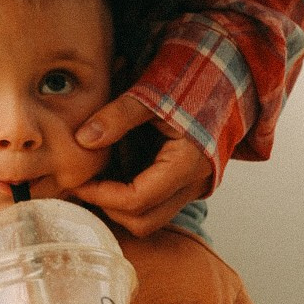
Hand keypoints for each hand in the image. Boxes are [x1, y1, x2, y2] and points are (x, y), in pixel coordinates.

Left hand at [72, 94, 213, 234]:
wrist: (225, 82)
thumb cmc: (192, 84)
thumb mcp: (152, 94)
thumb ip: (118, 115)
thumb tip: (83, 139)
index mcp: (187, 164)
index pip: (137, 200)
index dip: (101, 195)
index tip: (78, 181)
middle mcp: (193, 184)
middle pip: (143, 221)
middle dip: (109, 207)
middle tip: (84, 183)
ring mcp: (192, 187)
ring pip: (149, 218)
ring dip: (119, 205)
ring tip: (97, 178)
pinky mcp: (185, 183)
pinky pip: (155, 204)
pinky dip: (131, 196)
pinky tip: (115, 172)